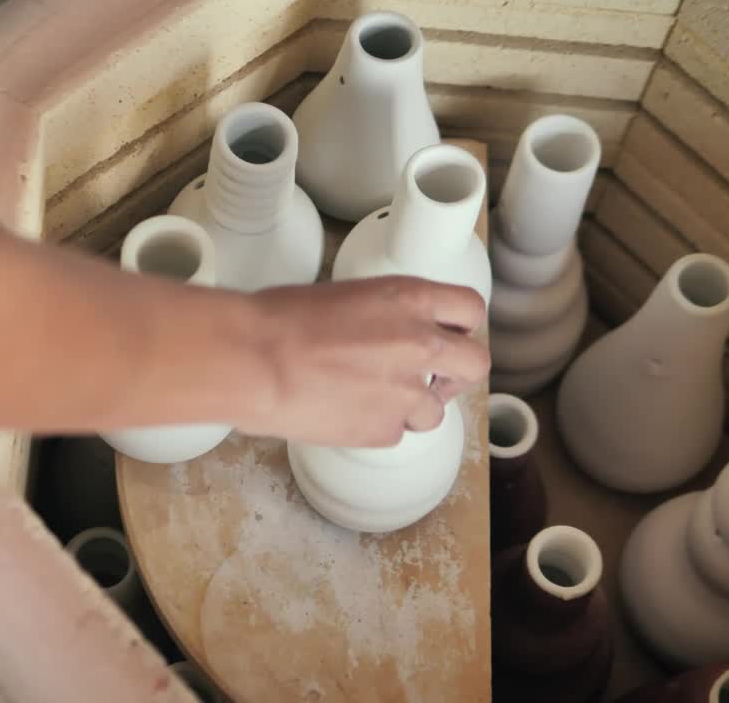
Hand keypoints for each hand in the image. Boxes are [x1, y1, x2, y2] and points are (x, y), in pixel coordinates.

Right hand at [240, 276, 487, 447]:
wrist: (253, 361)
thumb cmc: (278, 321)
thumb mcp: (344, 295)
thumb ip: (382, 312)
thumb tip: (384, 331)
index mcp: (410, 299)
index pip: (470, 309)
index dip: (461, 326)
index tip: (450, 335)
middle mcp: (419, 344)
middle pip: (475, 364)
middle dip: (457, 374)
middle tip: (433, 377)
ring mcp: (406, 392)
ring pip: (435, 411)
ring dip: (412, 408)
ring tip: (370, 398)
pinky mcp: (384, 430)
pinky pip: (395, 433)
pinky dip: (375, 427)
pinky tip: (345, 412)